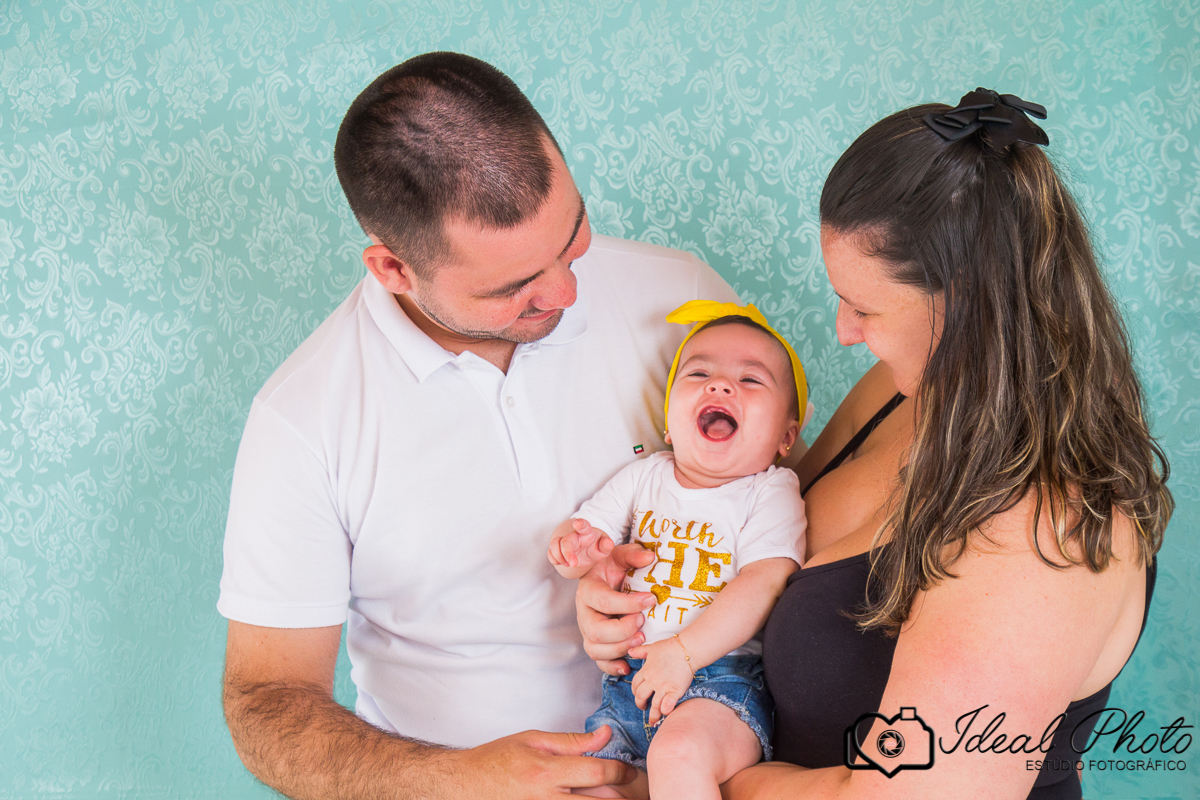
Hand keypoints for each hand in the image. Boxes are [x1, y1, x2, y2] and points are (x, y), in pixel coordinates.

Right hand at [452, 727, 636, 798]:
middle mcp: (546, 799)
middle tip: (637, 793)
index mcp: (546, 772)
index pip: (597, 772)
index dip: (621, 771)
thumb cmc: (497, 761)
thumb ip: (572, 742)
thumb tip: (605, 734)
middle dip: (623, 798)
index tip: (630, 771)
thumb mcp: (533, 741)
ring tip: (619, 799)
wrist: (463, 785)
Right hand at [548, 518, 611, 569]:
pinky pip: (550, 553)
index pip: (584, 525)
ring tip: (568, 564)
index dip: (580, 523)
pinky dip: (554, 559)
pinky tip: (562, 563)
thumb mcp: (604, 548)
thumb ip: (606, 546)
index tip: (577, 523)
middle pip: (566, 540)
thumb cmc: (597, 547)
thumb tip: (609, 543)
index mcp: (587, 532)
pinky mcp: (558, 549)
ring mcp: (564, 541)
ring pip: (554, 544)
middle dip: (567, 552)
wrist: (588, 552)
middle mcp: (574, 535)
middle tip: (573, 564)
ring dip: (559, 556)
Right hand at [576, 543, 656, 674]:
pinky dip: (612, 667)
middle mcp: (584, 613)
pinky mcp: (595, 643)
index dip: (627, 603)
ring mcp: (587, 630)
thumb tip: (649, 557)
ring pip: (595, 649)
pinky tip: (628, 666)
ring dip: (619, 649)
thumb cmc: (612, 566)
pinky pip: (599, 661)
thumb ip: (634, 554)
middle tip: (642, 622)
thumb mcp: (620, 555)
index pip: (603, 600)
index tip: (651, 599)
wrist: (602, 577)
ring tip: (641, 640)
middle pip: (594, 630)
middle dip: (621, 630)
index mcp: (588, 589)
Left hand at [628, 636, 694, 725]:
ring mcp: (663, 687)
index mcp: (645, 671)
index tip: (638, 695)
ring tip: (653, 721)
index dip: (636, 692)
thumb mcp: (652, 648)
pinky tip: (665, 714)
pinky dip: (665, 710)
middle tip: (644, 708)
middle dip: (641, 705)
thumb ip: (640, 651)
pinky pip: (668, 705)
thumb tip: (630, 652)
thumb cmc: (669, 647)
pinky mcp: (675, 691)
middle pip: (641, 697)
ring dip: (653, 715)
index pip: (635, 685)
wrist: (686, 649)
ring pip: (654, 705)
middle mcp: (652, 681)